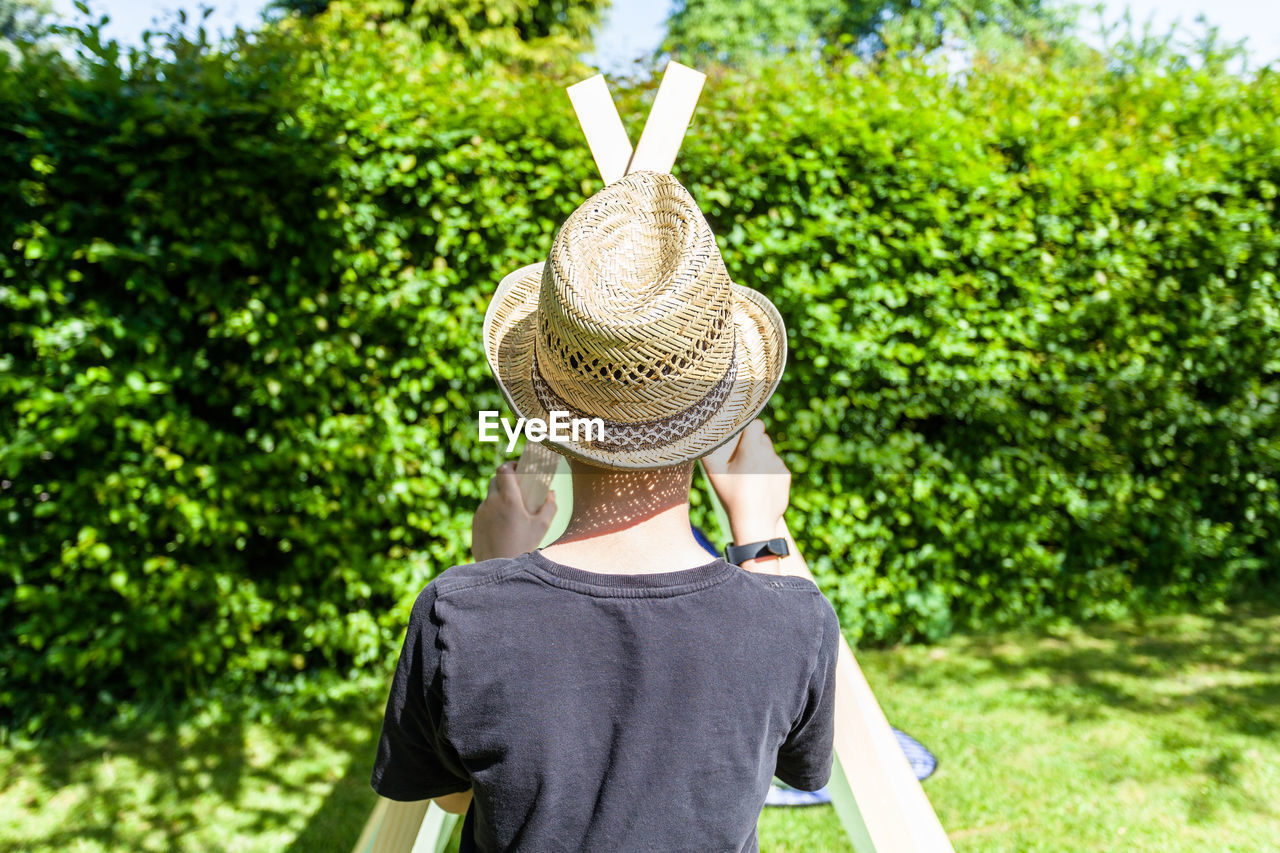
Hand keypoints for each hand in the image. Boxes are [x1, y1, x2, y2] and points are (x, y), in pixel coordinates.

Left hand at [471, 462, 555, 561]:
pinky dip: (493, 511)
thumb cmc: (523, 547)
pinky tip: (502, 523)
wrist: (499, 569)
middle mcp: (492, 502)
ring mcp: (481, 513)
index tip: (519, 468)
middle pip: (495, 480)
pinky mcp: (475, 524)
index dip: (511, 465)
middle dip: (506, 479)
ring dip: (499, 496)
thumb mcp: (542, 527)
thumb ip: (550, 506)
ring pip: (489, 496)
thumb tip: (551, 493)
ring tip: (512, 509)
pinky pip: (484, 511)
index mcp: (508, 499)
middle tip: (518, 487)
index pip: (504, 469)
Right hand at [702, 420, 790, 545]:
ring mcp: (779, 465)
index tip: (740, 438)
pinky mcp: (785, 476)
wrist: (754, 522)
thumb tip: (703, 436)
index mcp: (751, 449)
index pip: (756, 424)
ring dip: (761, 458)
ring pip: (769, 453)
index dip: (748, 428)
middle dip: (753, 445)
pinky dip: (769, 471)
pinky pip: (776, 466)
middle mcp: (768, 454)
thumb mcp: (714, 474)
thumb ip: (708, 451)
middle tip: (741, 460)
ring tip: (749, 476)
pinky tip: (759, 485)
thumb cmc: (731, 496)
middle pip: (762, 438)